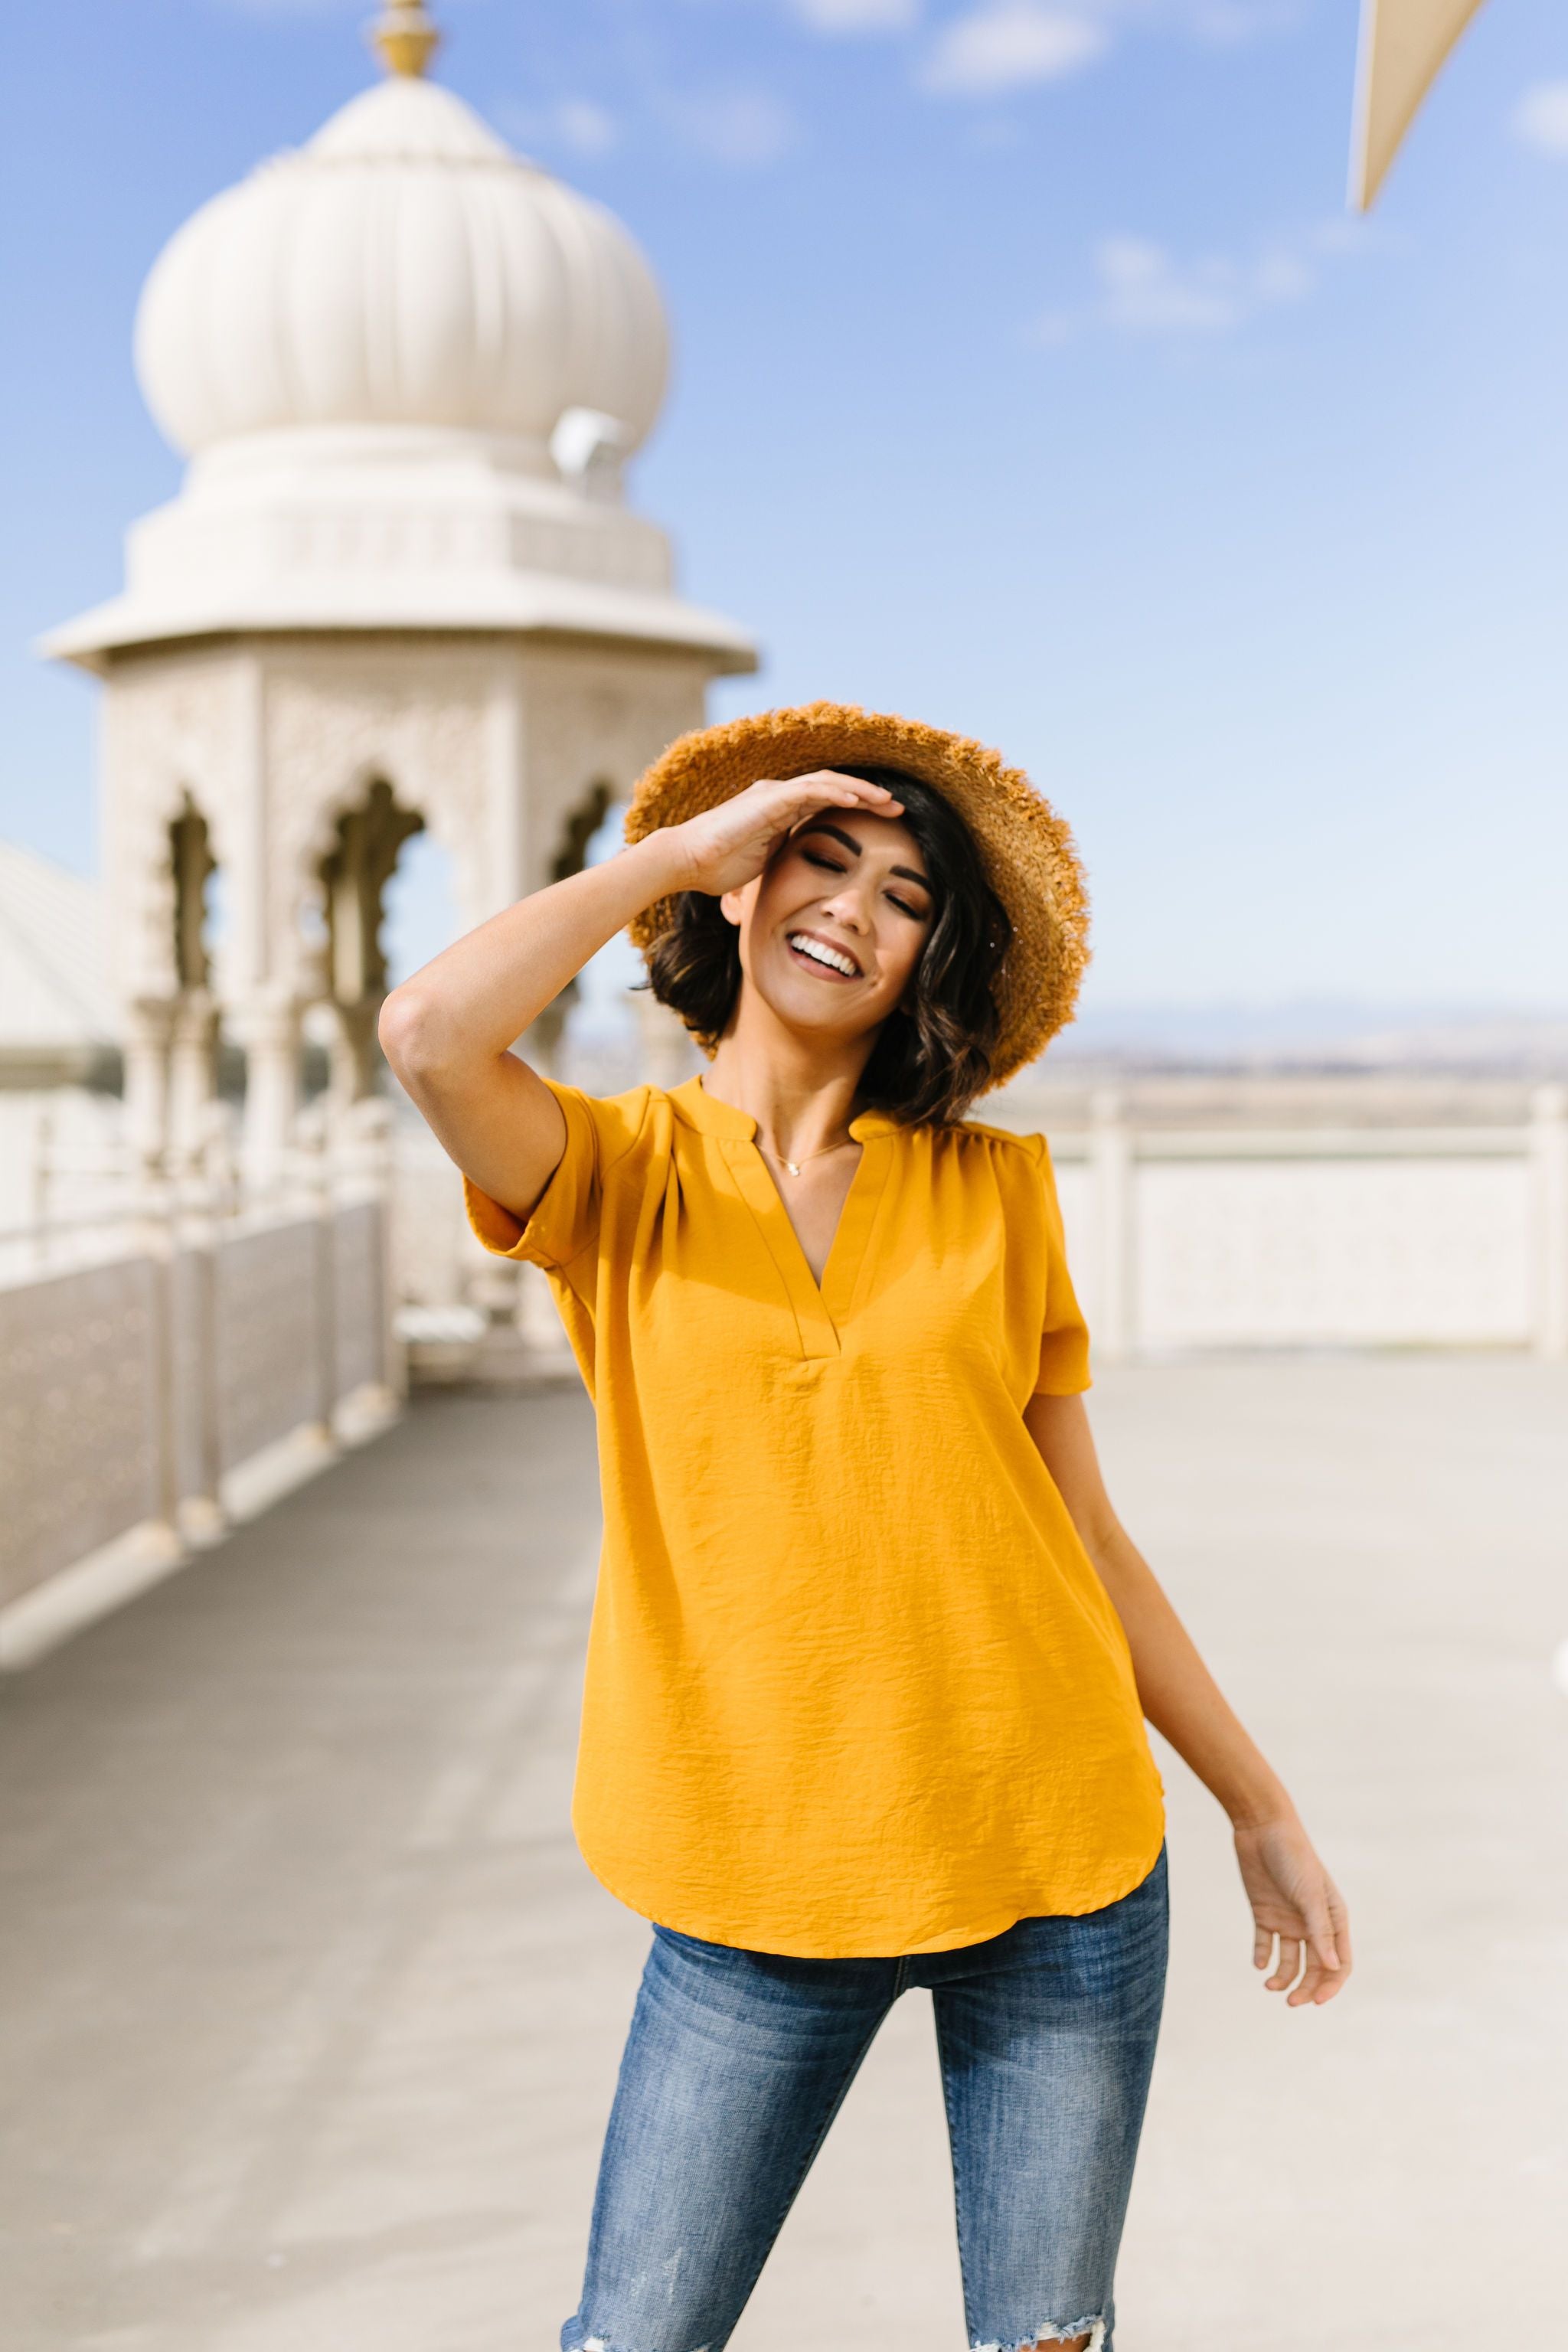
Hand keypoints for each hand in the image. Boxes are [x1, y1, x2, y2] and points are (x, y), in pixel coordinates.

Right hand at [669, 771, 904, 900]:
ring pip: (826, 783)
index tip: (884, 820)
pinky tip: (859, 800)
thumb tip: (803, 867)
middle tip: (897, 808)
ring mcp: (773, 794)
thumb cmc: (717, 866)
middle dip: (868, 796)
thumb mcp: (764, 861)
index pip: (826, 801)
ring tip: (887, 801)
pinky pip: (809, 790)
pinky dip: (836, 792)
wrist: (686, 862)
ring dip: (860, 791)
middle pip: (833, 787)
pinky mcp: (767, 799)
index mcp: (778, 809)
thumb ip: (784, 854)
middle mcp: (778, 795)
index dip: (857, 807)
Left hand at [1233, 1812, 1351, 2005]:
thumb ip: (1320, 1931)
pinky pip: (1265, 1944)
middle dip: (1305, 1988)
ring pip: (1289, 1960)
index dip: (1331, 1985)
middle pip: (1314, 1968)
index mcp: (1333, 1918)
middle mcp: (1312, 1923)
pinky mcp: (1264, 1913)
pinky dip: (1263, 1957)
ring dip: (1282, 1977)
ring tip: (1269, 1985)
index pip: (1339, 1963)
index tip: (1316, 2001)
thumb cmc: (1293, 1857)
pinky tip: (1259, 1964)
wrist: (1261, 1828)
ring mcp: (1288, 1919)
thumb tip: (1333, 1968)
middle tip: (1290, 2002)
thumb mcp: (1308, 1895)